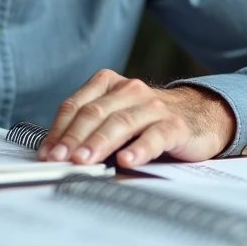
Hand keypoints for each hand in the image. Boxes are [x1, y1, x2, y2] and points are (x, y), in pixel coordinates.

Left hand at [38, 69, 234, 166]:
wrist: (199, 115)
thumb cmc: (147, 120)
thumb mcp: (116, 117)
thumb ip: (89, 129)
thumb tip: (57, 154)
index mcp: (108, 84)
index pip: (76, 105)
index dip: (59, 129)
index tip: (47, 152)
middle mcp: (130, 90)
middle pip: (95, 113)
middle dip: (74, 137)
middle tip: (60, 159)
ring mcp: (153, 106)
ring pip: (121, 122)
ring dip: (100, 142)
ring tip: (85, 161)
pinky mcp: (175, 125)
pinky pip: (155, 136)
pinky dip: (139, 149)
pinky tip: (127, 160)